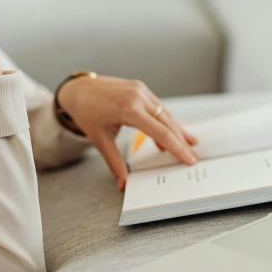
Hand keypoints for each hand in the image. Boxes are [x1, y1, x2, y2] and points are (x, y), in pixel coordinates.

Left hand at [57, 76, 198, 190]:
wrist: (78, 89)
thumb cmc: (86, 113)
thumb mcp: (100, 139)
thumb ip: (114, 162)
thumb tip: (123, 183)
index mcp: (128, 109)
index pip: (160, 132)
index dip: (177, 147)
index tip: (188, 158)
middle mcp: (138, 96)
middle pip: (167, 122)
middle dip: (182, 141)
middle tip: (193, 156)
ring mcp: (140, 90)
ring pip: (165, 113)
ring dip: (177, 130)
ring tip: (189, 144)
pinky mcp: (140, 88)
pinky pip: (158, 106)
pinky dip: (166, 120)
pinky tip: (172, 131)